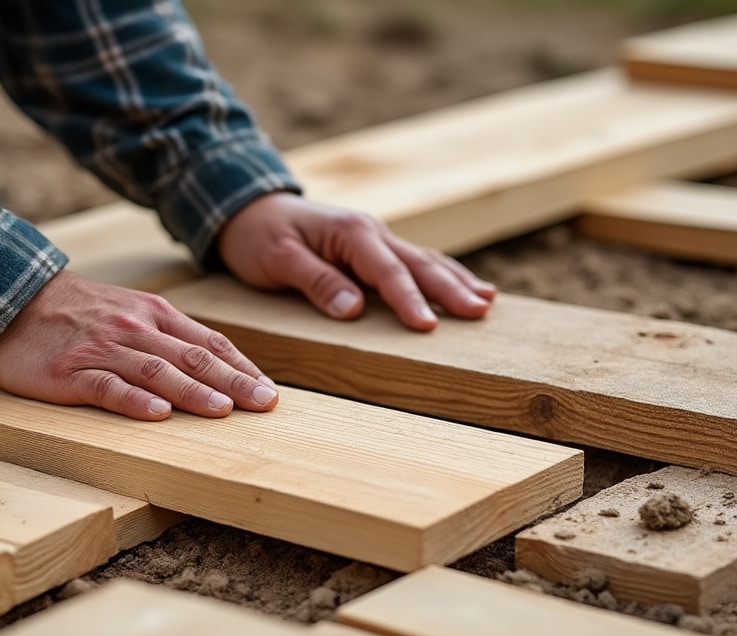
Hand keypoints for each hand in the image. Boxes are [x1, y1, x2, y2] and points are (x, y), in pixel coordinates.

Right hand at [0, 270, 277, 419]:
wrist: (13, 298)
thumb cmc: (77, 311)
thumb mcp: (130, 310)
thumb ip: (168, 334)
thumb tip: (213, 364)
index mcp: (154, 314)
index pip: (209, 343)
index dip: (242, 368)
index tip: (269, 391)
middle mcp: (135, 329)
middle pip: (193, 358)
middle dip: (234, 382)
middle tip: (264, 405)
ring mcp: (103, 350)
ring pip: (157, 371)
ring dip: (192, 392)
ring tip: (222, 410)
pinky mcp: (71, 372)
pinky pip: (107, 386)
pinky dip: (134, 400)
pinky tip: (157, 414)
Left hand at [217, 192, 495, 329]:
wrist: (250, 208)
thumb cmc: (259, 235)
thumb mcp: (277, 258)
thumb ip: (316, 280)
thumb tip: (354, 308)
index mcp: (351, 233)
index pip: (387, 272)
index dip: (409, 300)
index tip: (427, 327)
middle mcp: (372, 232)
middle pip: (419, 264)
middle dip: (452, 288)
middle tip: (480, 313)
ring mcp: (377, 240)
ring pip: (426, 260)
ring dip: (457, 281)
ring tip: (486, 303)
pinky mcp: (375, 250)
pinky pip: (416, 263)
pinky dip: (444, 275)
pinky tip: (466, 287)